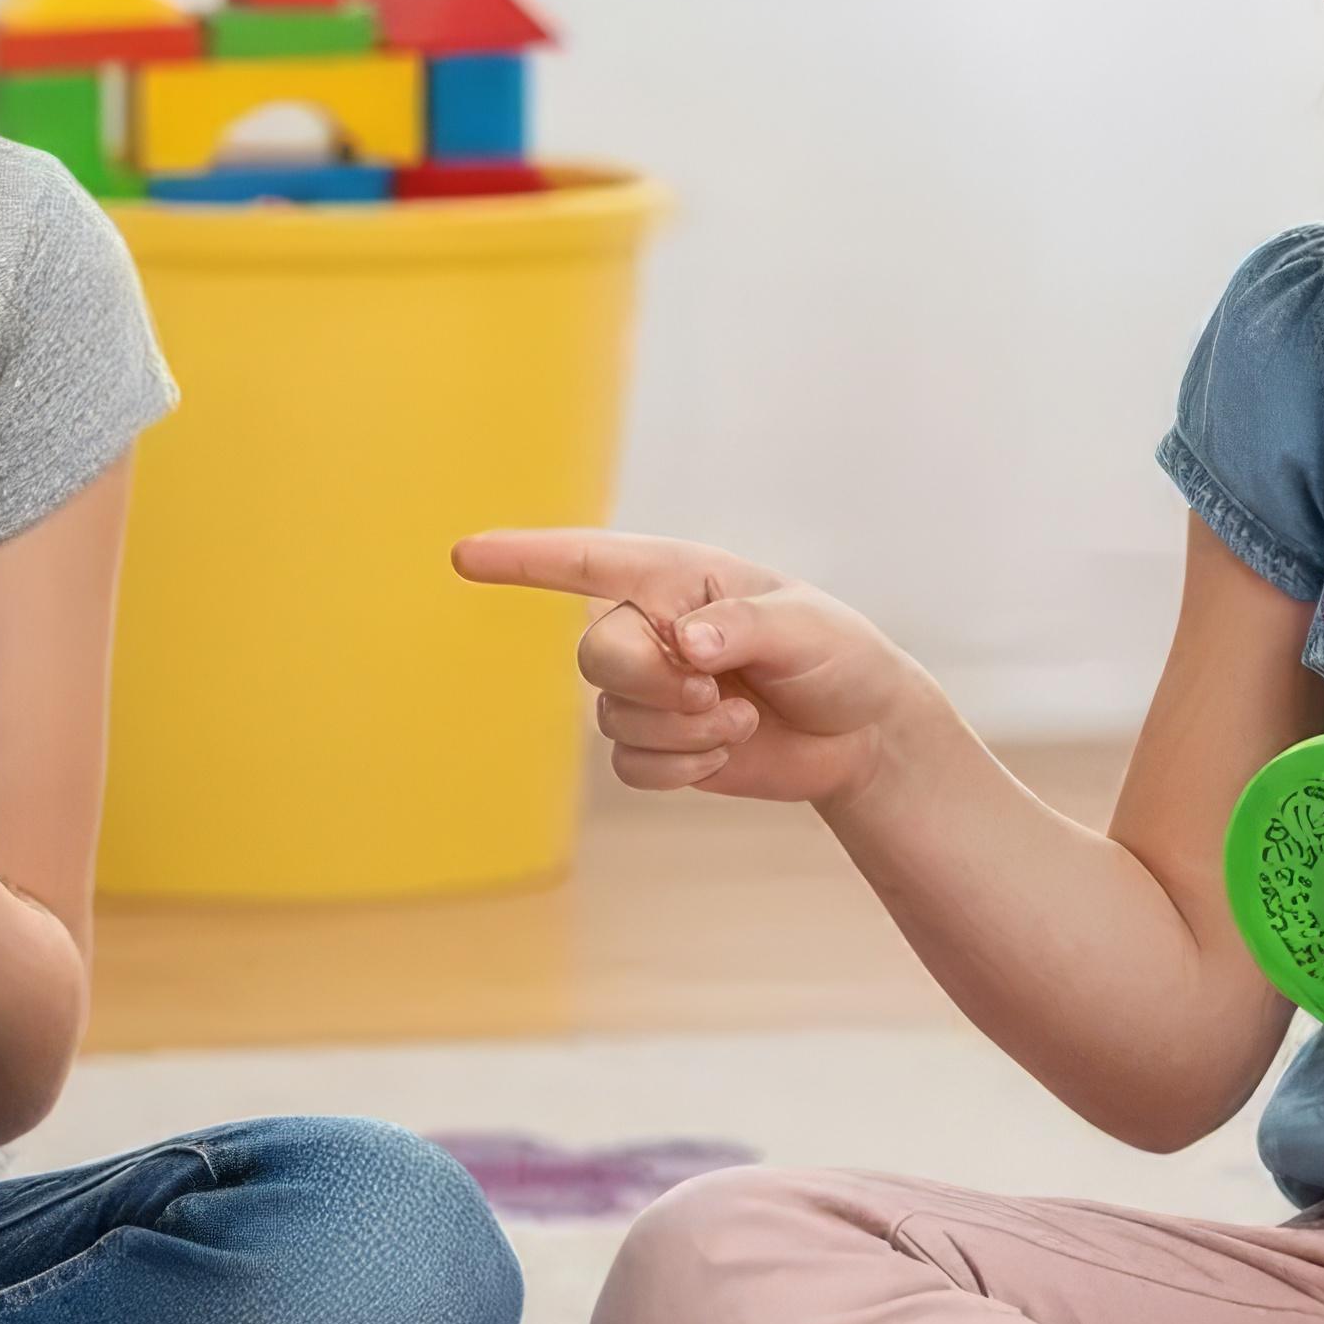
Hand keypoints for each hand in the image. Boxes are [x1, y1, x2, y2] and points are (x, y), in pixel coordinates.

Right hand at [450, 527, 922, 803]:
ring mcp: (649, 687)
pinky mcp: (657, 743)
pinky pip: (630, 765)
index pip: (587, 561)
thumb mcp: (807, 628)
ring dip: (682, 730)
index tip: (464, 556)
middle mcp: (650, 625)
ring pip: (612, 716)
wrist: (859, 733)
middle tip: (715, 690)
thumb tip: (687, 642)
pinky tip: (726, 748)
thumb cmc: (838, 656)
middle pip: (597, 654)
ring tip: (740, 716)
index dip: (523, 559)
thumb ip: (745, 627)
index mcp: (678, 577)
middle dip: (654, 683)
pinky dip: (680, 767)